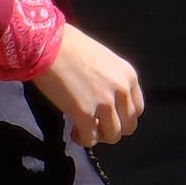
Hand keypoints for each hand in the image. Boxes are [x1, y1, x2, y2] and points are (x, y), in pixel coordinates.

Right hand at [32, 25, 144, 144]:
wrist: (48, 44)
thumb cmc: (70, 46)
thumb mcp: (104, 60)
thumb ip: (111, 80)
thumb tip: (106, 100)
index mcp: (129, 75)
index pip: (137, 109)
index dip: (122, 117)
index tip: (106, 115)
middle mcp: (122, 90)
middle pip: (128, 126)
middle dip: (112, 129)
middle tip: (95, 125)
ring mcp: (105, 103)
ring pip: (113, 136)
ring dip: (99, 136)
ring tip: (82, 128)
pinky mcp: (85, 113)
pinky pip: (91, 138)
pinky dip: (83, 140)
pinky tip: (74, 131)